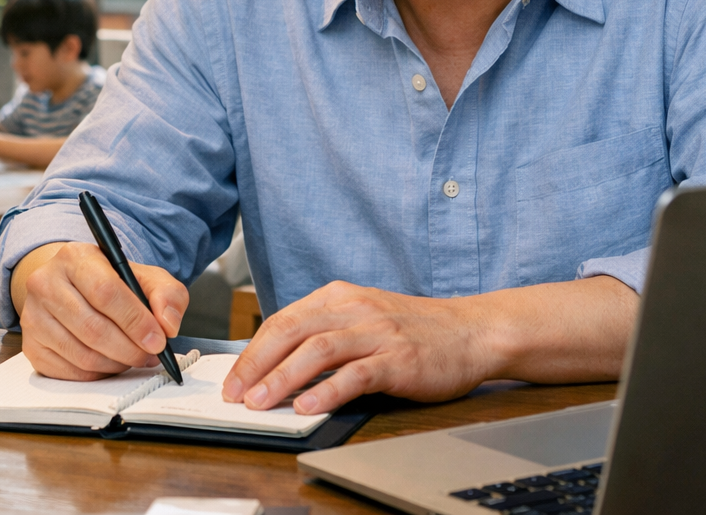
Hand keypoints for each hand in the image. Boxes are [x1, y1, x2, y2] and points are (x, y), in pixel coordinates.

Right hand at [12, 242, 188, 380]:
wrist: (72, 286)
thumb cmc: (110, 282)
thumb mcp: (144, 277)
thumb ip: (167, 294)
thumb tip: (168, 325)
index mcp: (75, 257)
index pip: (105, 291)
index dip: (135, 321)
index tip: (158, 339)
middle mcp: (46, 283)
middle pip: (92, 327)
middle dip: (129, 348)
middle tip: (150, 355)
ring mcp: (33, 316)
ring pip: (81, 354)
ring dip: (116, 363)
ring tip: (134, 357)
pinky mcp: (31, 346)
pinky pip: (69, 371)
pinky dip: (98, 373)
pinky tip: (111, 362)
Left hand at [221, 282, 492, 414]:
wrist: (472, 330)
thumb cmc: (414, 329)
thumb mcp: (362, 317)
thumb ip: (324, 332)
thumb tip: (277, 364)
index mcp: (338, 297)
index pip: (282, 320)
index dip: (252, 351)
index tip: (233, 379)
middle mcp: (354, 309)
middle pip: (291, 331)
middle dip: (256, 364)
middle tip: (235, 393)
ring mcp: (377, 333)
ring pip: (318, 350)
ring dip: (283, 378)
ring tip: (261, 402)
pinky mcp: (399, 359)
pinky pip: (356, 374)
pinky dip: (328, 391)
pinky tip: (309, 407)